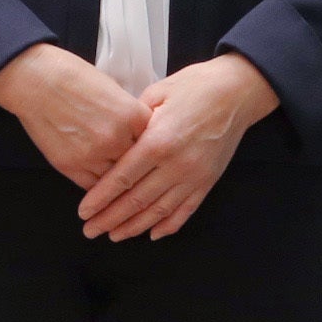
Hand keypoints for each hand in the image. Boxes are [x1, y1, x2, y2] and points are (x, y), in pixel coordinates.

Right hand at [0, 41, 149, 187]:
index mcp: (132, 115)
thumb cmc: (74, 78)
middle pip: (139, 164)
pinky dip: (98, 185)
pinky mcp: (71, 167)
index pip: (154, 140)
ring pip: (117, 179)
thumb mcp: (114, 90)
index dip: (151, 145)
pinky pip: (93, 186)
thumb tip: (138, 132)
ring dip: (117, 178)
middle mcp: (117, 139)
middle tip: (136, 168)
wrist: (37, 81)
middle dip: (137, 164)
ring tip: (118, 177)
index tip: (150, 148)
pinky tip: (100, 181)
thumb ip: (129, 114)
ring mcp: (94, 156)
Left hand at [77, 53, 284, 241]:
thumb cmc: (194, 86)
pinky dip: (168, 226)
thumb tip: (112, 140)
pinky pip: (186, 210)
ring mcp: (194, 176)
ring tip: (114, 235)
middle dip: (110, 218)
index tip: (83, 212)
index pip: (122, 178)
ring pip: (159, 211)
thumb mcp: (157, 93)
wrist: (238, 91)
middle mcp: (176, 165)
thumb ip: (133, 121)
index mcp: (158, 141)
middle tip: (90, 230)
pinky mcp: (208, 181)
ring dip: (134, 227)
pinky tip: (152, 234)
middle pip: (136, 200)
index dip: (100, 198)